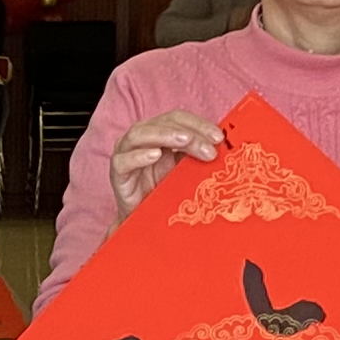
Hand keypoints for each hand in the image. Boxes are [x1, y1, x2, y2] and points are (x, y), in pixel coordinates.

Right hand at [108, 107, 224, 215]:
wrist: (145, 221)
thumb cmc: (164, 192)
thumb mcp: (186, 170)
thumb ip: (198, 156)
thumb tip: (221, 148)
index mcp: (159, 133)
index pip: (178, 118)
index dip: (198, 124)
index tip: (218, 138)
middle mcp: (141, 138)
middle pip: (162, 123)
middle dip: (188, 132)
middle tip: (208, 148)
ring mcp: (126, 154)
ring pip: (139, 134)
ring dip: (164, 135)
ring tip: (185, 141)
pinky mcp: (118, 174)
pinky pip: (122, 161)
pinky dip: (138, 156)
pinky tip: (154, 155)